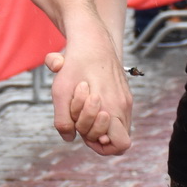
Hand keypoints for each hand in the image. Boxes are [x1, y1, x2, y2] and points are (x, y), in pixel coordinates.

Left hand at [44, 40, 133, 155]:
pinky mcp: (124, 93)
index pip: (120, 145)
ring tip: (83, 105)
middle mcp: (123, 105)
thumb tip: (69, 138)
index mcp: (112, 107)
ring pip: (116, 126)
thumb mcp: (60, 92)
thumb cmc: (74, 64)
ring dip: (96, 122)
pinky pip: (116, 114)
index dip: (101, 147)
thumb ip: (63, 120)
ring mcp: (126, 99)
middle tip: (78, 116)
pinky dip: (102, 113)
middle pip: (115, 138)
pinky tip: (88, 99)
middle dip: (93, 132)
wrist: (92, 39)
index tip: (84, 133)